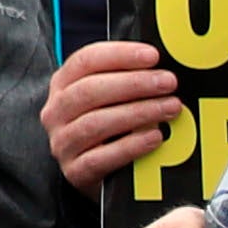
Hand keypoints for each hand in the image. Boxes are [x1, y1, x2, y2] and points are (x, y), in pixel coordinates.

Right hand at [43, 36, 189, 190]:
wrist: (95, 173)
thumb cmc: (109, 129)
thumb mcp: (110, 100)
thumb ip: (127, 80)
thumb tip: (162, 69)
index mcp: (63, 84)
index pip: (86, 61)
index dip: (120, 55)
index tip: (153, 56)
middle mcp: (56, 112)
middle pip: (90, 90)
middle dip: (134, 83)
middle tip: (168, 82)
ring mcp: (62, 143)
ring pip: (95, 122)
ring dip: (138, 112)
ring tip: (170, 108)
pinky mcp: (75, 171)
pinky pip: (101, 157)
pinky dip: (131, 146)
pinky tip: (155, 137)